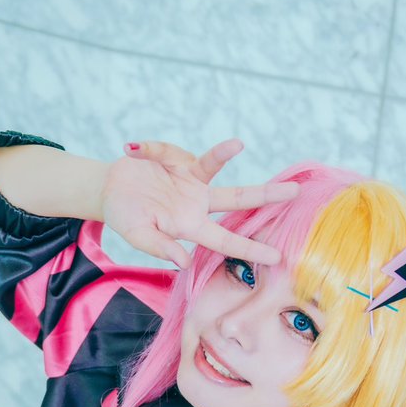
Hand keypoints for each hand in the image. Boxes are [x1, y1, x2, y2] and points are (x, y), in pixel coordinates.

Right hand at [99, 137, 299, 267]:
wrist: (109, 190)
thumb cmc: (125, 216)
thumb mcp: (138, 236)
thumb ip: (160, 247)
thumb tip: (183, 262)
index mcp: (191, 227)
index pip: (227, 241)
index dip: (251, 249)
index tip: (277, 258)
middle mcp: (198, 204)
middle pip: (239, 199)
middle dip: (267, 196)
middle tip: (296, 192)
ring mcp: (190, 180)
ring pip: (215, 167)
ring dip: (224, 153)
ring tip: (237, 144)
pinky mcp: (177, 159)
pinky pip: (168, 149)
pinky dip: (151, 148)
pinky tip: (132, 149)